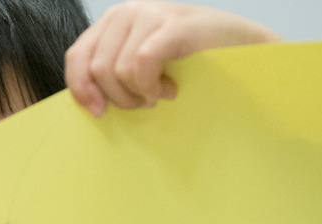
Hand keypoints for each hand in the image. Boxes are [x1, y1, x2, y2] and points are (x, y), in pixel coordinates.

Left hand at [65, 1, 283, 115]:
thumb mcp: (144, 62)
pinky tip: (169, 89)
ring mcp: (150, 14)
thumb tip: (88, 100)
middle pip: (96, 69)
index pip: (77, 56)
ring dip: (139, 94)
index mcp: (114, 20)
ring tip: (161, 93)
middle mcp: (127, 11)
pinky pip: (141, 64)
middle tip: (145, 102)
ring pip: (117, 71)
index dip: (81, 89)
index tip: (99, 113)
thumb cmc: (193, 59)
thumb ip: (115, 69)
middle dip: (119, 98)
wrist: (244, 47)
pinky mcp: (173, 26)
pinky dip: (151, 86)